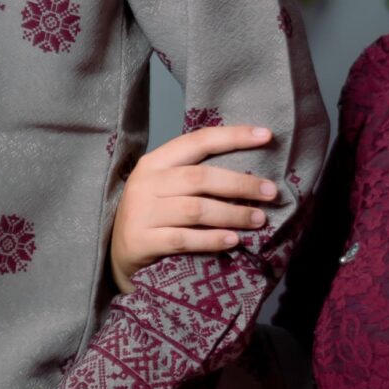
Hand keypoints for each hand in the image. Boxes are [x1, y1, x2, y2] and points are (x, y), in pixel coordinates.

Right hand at [110, 124, 276, 293]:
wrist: (117, 253)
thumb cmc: (153, 214)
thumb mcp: (166, 186)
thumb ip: (196, 174)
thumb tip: (251, 171)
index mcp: (156, 161)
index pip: (198, 141)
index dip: (234, 136)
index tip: (266, 135)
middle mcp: (147, 182)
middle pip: (201, 177)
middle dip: (241, 183)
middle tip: (271, 192)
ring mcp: (142, 212)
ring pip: (196, 210)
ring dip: (233, 214)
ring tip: (259, 219)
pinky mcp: (142, 240)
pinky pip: (184, 239)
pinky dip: (212, 239)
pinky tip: (233, 240)